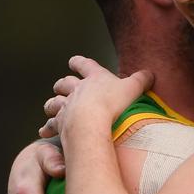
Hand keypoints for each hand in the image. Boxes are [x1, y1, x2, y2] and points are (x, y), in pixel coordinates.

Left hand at [38, 56, 153, 138]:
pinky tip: (43, 131)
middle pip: (64, 83)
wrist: (91, 122)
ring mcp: (67, 106)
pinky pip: (50, 125)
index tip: (74, 61)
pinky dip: (47, 128)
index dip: (79, 63)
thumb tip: (150, 74)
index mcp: (94, 78)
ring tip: (50, 106)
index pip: (84, 65)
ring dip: (52, 103)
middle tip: (60, 85)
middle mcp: (77, 90)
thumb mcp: (133, 88)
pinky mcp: (61, 123)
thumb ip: (142, 80)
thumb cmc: (113, 103)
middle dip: (62, 84)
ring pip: (54, 102)